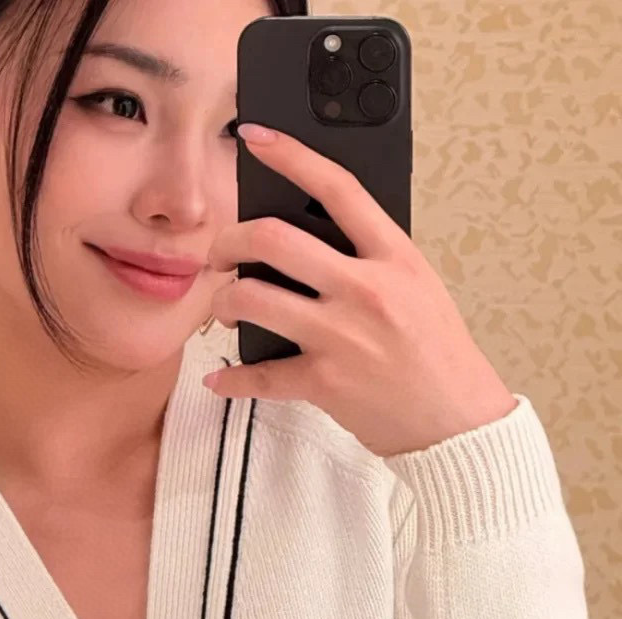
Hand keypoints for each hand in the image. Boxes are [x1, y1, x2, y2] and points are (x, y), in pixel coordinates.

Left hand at [201, 123, 516, 458]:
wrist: (456, 421)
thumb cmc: (438, 355)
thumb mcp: (418, 287)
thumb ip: (374, 258)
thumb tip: (318, 237)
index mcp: (394, 256)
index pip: (337, 188)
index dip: (290, 155)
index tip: (255, 137)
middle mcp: (365, 289)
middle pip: (274, 239)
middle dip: (230, 241)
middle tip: (220, 254)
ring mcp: (341, 336)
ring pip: (253, 299)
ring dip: (223, 301)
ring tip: (224, 308)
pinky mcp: (324, 382)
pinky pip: (259, 376)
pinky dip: (232, 380)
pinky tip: (220, 379)